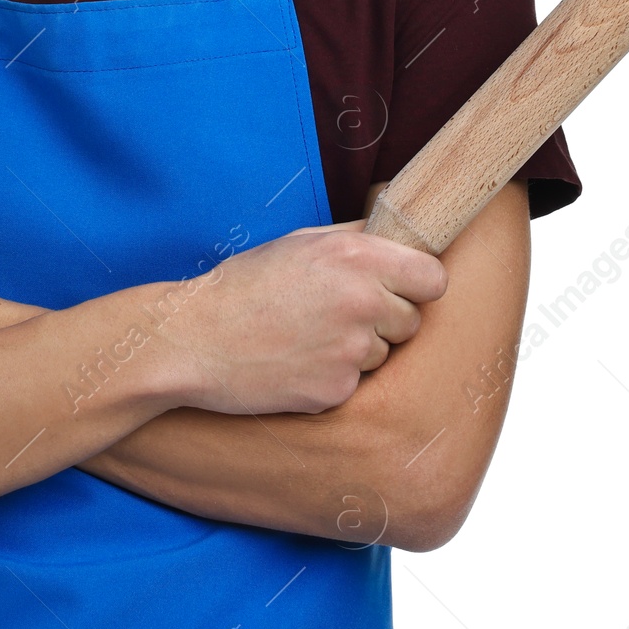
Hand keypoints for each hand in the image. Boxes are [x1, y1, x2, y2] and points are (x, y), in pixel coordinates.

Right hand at [154, 218, 447, 416]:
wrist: (195, 339)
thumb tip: (400, 238)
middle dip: (386, 319)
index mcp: (356, 256)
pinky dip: (335, 376)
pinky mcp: (336, 390)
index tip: (399, 288)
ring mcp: (351, 350)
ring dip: (359, 349)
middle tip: (339, 314)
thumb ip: (356, 240)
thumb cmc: (245, 286)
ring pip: (385, 354)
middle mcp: (362, 301)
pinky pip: (357, 382)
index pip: (433, 279)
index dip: (417, 285)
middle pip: (412, 320)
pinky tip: (299, 362)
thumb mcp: (301, 243)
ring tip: (310, 336)